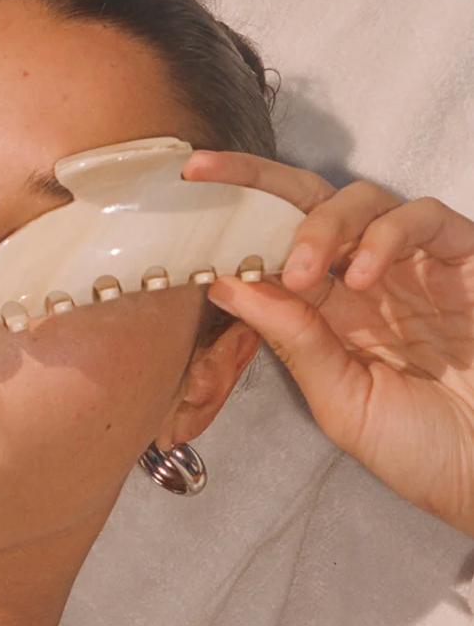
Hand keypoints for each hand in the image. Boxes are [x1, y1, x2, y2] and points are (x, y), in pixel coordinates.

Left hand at [182, 149, 473, 538]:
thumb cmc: (420, 448)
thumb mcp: (339, 398)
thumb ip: (291, 339)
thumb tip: (225, 283)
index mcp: (324, 310)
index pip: (270, 247)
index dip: (229, 222)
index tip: (181, 201)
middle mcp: (362, 278)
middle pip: (305, 203)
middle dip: (252, 183)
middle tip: (205, 176)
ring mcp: (413, 267)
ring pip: (360, 201)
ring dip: (320, 225)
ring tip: (302, 271)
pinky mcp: (465, 261)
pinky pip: (425, 220)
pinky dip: (388, 236)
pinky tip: (361, 276)